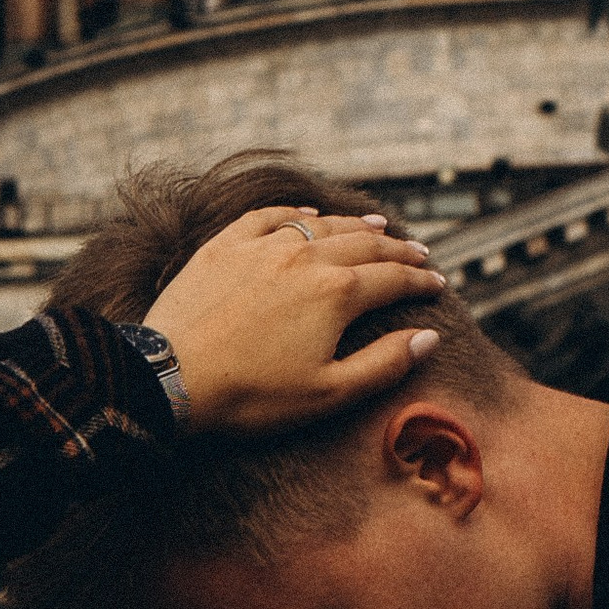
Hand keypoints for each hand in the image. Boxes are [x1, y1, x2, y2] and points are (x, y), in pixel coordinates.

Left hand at [146, 207, 442, 438]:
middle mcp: (305, 258)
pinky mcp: (224, 246)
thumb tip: (427, 337)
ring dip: (355, 225)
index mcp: (336, 294)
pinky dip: (296, 213)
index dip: (420, 282)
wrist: (170, 378)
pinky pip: (268, 217)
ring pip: (321, 225)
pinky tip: (307, 215)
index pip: (393, 279)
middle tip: (419, 253)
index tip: (438, 284)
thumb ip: (384, 364)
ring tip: (378, 225)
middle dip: (398, 249)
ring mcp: (262, 247)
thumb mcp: (328, 394)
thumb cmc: (251, 396)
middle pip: (364, 244)